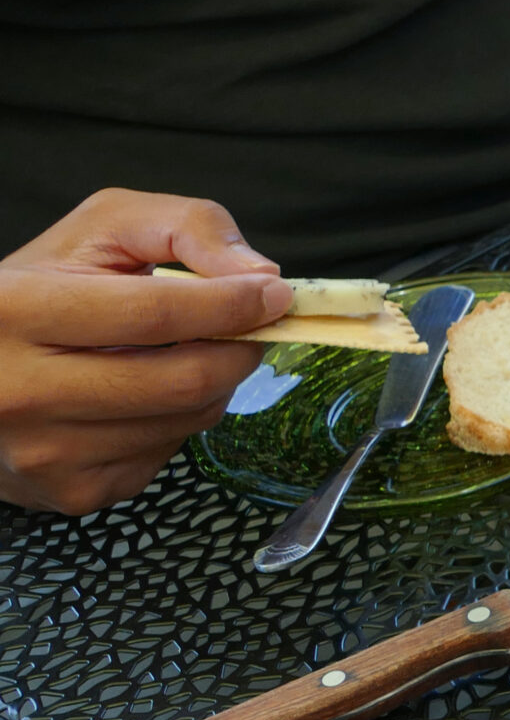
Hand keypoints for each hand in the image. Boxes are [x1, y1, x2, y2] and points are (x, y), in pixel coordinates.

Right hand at [0, 190, 290, 515]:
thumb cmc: (45, 288)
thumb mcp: (102, 229)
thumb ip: (185, 226)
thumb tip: (260, 275)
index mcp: (15, 311)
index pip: (154, 314)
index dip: (230, 305)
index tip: (274, 294)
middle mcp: (20, 390)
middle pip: (182, 381)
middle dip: (239, 350)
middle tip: (251, 328)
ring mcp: (43, 452)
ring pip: (186, 422)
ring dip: (213, 385)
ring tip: (185, 354)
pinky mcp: (70, 492)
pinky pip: (166, 455)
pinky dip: (178, 421)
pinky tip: (144, 394)